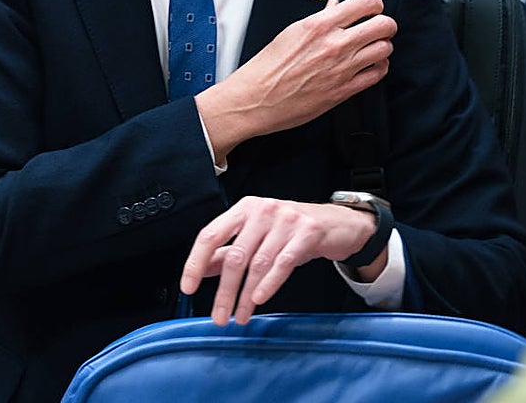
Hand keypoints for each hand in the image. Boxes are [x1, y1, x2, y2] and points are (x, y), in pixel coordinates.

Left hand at [179, 196, 383, 325]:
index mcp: (243, 209)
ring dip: (245, 296)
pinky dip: (269, 284)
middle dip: (224, 291)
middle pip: (235, 256)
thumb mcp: (256, 235)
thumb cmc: (292, 230)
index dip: (196, 263)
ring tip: (240, 316)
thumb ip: (229, 250)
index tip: (189, 287)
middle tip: (219, 316)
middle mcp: (261, 210)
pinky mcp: (307, 232)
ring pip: (258, 264)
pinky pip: (283, 263)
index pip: (210, 235)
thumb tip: (203, 268)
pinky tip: (259, 300)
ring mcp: (285, 220)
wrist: (336, 223)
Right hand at [198, 0, 396, 161]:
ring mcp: (342, 68)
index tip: (373, 8)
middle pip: (383, 25)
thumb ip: (319, 18)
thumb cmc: (268, 67)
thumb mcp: (291, 32)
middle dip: (385, 24)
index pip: (365, 3)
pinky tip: (371, 65)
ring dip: (383, 46)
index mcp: (320, 25)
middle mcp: (335, 44)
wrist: (257, 98)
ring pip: (385, 49)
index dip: (375, 4)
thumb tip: (335, 6)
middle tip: (380, 27)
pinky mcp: (344, 90)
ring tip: (374, 47)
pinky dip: (379, 67)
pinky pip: (377, 74)